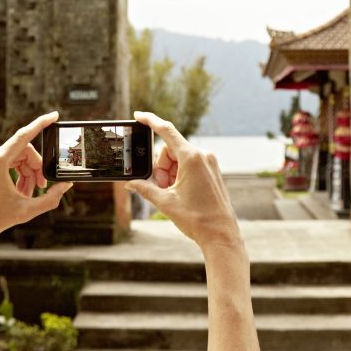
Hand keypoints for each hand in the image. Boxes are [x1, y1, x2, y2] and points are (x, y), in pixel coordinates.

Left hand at [0, 111, 71, 249]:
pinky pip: (6, 161)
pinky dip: (16, 174)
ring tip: (29, 193)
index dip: (41, 123)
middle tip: (42, 187)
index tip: (54, 115)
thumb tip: (65, 185)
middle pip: (24, 151)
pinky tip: (19, 191)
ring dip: (27, 173)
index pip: (24, 135)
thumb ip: (51, 198)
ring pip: (16, 157)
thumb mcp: (26, 211)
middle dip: (36, 168)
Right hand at [127, 111, 241, 249]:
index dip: (151, 121)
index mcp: (192, 158)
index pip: (167, 131)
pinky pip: (188, 165)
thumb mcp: (165, 202)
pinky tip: (180, 193)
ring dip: (169, 174)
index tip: (138, 115)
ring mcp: (209, 162)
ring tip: (172, 194)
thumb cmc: (197, 219)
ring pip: (178, 159)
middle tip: (161, 188)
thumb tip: (130, 183)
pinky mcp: (211, 170)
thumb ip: (144, 188)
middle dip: (160, 168)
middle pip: (169, 151)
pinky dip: (178, 176)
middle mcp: (202, 156)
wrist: (221, 235)